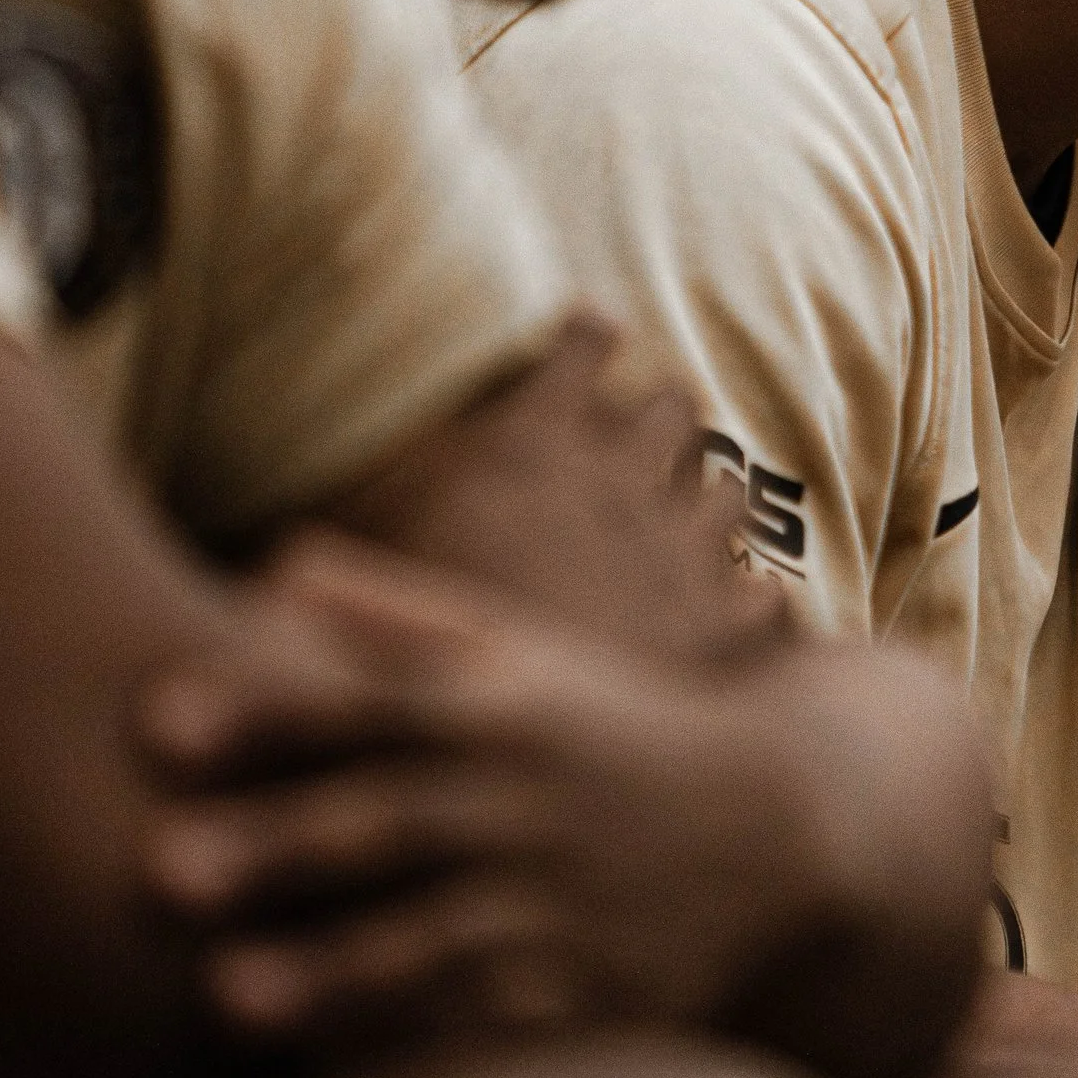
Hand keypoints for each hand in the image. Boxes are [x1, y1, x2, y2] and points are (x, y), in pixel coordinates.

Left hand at [134, 536, 950, 1060]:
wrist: (795, 834)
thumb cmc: (620, 732)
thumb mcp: (529, 651)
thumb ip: (398, 614)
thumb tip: (267, 562)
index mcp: (503, 706)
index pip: (368, 702)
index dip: (265, 711)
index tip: (158, 726)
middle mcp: (528, 804)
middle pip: (386, 823)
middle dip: (277, 846)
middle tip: (159, 875)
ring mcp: (564, 909)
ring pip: (433, 945)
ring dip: (330, 973)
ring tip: (228, 1003)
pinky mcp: (597, 1004)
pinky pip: (499, 1037)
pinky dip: (422, 1060)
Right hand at [326, 313, 776, 666]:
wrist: (480, 747)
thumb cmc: (396, 637)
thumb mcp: (349, 538)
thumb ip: (362, 481)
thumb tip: (316, 472)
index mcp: (533, 440)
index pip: (585, 345)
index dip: (589, 338)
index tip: (593, 330)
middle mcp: (618, 479)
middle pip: (675, 404)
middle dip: (663, 411)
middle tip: (647, 431)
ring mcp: (679, 552)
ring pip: (730, 487)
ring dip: (709, 493)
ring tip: (688, 513)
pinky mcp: (719, 629)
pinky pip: (762, 593)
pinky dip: (745, 600)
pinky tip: (732, 611)